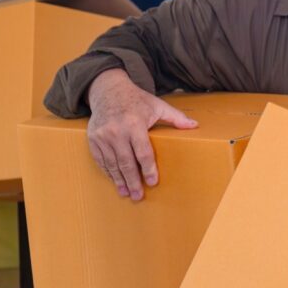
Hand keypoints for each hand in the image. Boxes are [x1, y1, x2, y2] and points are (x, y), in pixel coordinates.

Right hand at [86, 69, 196, 200]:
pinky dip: (108, 172)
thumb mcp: (157, 105)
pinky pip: (101, 159)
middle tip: (139, 196)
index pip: (143, 151)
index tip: (153, 182)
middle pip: (126, 162)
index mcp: (134, 123)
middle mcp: (116, 131)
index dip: (148, 168)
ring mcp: (102, 136)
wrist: (108, 90)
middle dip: (133, 180)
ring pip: (112, 163)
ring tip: (127, 193)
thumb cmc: (136, 100)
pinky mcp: (92, 139)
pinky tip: (115, 181)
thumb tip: (195, 125)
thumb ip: (175, 117)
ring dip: (119, 180)